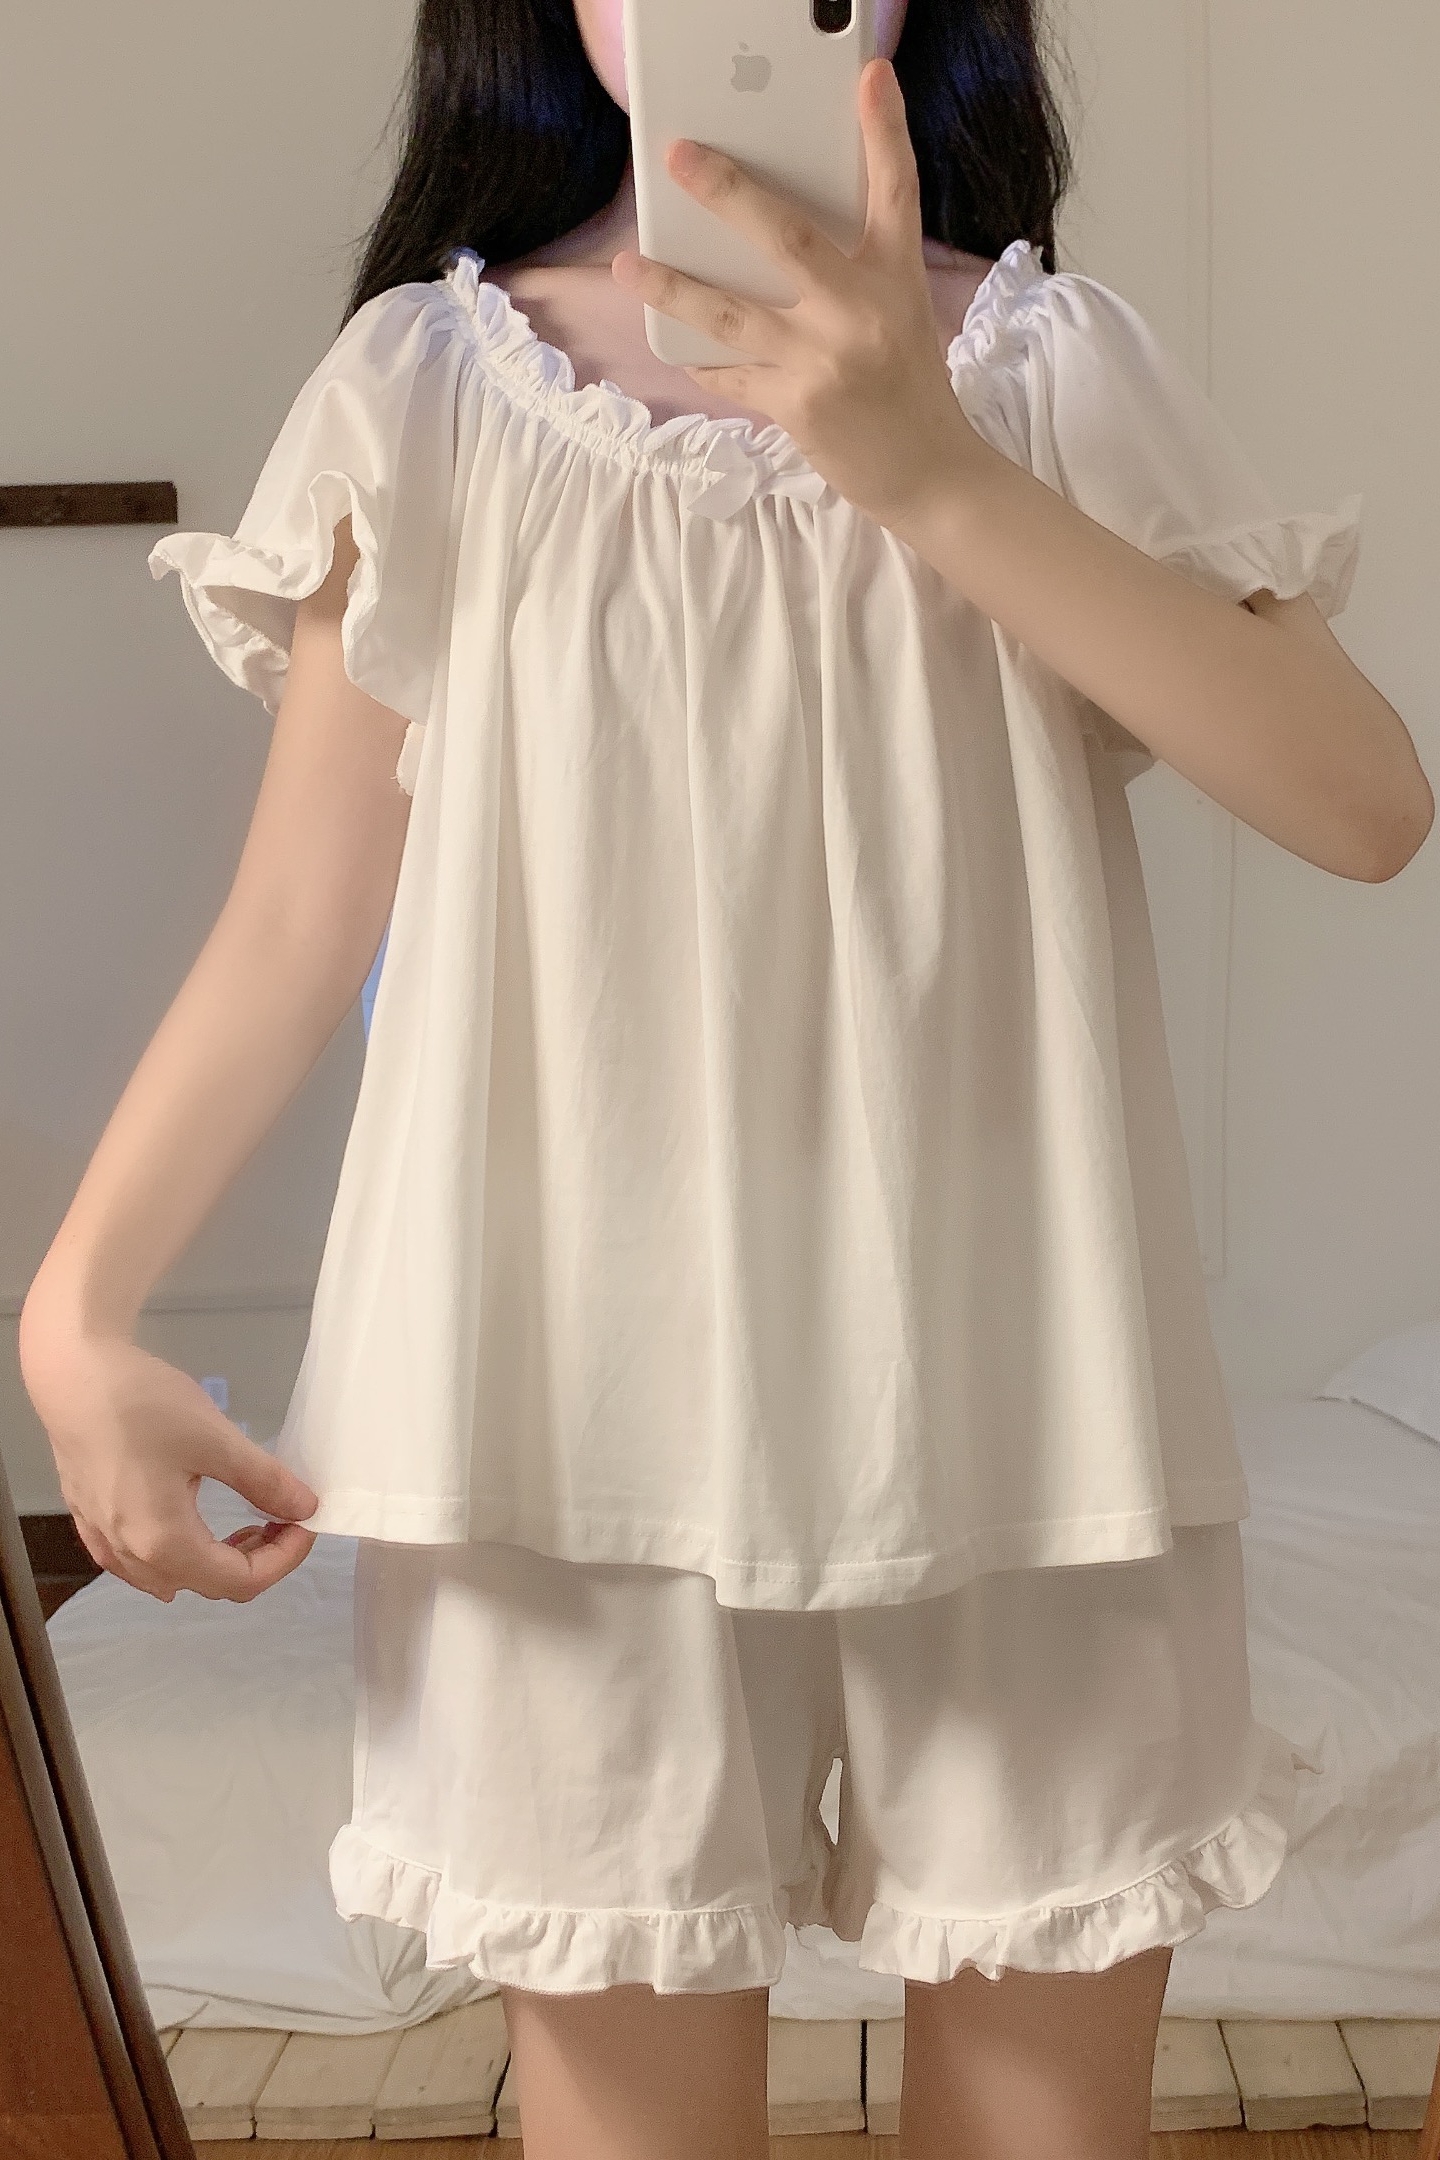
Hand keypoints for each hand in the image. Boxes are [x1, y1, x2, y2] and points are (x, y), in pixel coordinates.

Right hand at [20, 1319, 319, 1603]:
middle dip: (254, 1559)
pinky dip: (174, 1553)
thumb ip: (264, 1481)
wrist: (72, 1375)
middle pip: (205, 1583)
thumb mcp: (216, 1440)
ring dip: (214, 1559)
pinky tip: (188, 1525)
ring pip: (169, 1576)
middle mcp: (129, 1554)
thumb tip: (305, 1509)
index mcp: (163, 1543)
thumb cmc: (143, 1406)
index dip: (282, 1560)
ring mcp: (102, 1538)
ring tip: (243, 1522)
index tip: (304, 1522)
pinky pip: (135, 1560)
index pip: (239, 1581)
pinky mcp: (88, 1518)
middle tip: (279, 1517)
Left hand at [610, 56, 988, 532]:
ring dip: (673, 286)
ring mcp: (826, 359)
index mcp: (895, 278)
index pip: (896, 189)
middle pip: (787, 235)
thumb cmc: (907, 390)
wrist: (928, 474)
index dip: (885, 130)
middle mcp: (862, 310)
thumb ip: (855, 273)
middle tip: (680, 156)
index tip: (870, 76)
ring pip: (732, 312)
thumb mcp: (900, 315)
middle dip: (727, 191)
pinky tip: (678, 345)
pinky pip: (731, 374)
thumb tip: (776, 235)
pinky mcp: (798, 405)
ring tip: (631, 265)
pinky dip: (703, 359)